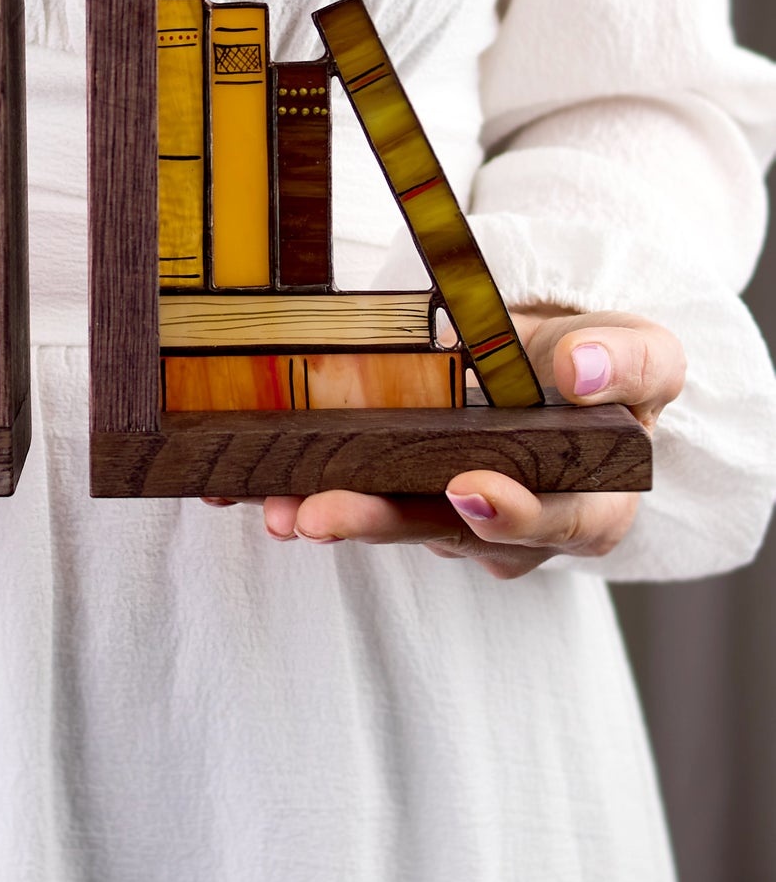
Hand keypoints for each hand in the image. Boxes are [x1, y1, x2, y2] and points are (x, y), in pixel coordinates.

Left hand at [206, 309, 683, 578]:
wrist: (551, 358)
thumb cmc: (595, 361)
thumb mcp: (635, 349)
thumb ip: (624, 359)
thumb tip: (583, 369)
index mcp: (589, 497)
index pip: (556, 520)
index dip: (510, 513)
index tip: (465, 489)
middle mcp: (518, 523)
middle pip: (446, 532)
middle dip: (381, 523)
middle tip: (322, 514)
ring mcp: (453, 517)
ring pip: (392, 524)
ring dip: (331, 515)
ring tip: (279, 507)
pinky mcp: (401, 497)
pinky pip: (352, 500)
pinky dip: (298, 493)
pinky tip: (247, 491)